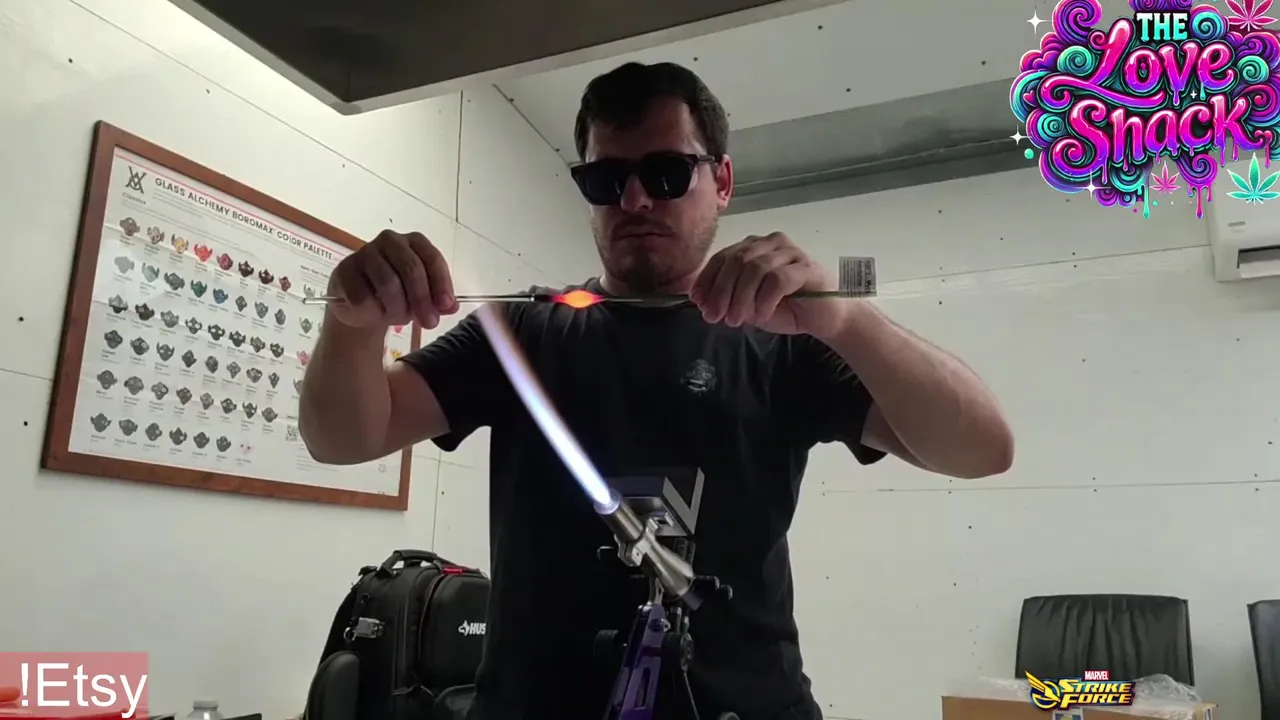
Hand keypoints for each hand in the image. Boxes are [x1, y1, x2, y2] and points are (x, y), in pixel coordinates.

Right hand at [327, 230, 457, 329]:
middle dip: (422, 299)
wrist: (361, 307)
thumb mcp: (422, 299)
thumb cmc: (396, 297)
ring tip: (398, 317)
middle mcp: (390, 241)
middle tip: (428, 323)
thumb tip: (451, 306)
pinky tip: (373, 313)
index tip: (445, 306)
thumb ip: (438, 301)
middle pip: (411, 268)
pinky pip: (363, 296)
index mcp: (414, 242)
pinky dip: (373, 312)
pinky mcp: (344, 270)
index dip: (441, 283)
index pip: (431, 258)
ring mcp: (365, 253)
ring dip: (397, 308)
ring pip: (388, 283)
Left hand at [689, 232, 849, 338]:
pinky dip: (764, 299)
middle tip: (714, 316)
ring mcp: (790, 253)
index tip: (698, 302)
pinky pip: (778, 279)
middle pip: (737, 261)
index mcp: (753, 248)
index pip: (723, 257)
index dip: (707, 279)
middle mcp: (771, 244)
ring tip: (735, 320)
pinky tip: (762, 315)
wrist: (825, 318)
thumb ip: (730, 298)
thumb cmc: (786, 309)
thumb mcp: (749, 305)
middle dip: (721, 291)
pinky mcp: (806, 268)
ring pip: (755, 268)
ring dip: (741, 298)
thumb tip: (704, 301)